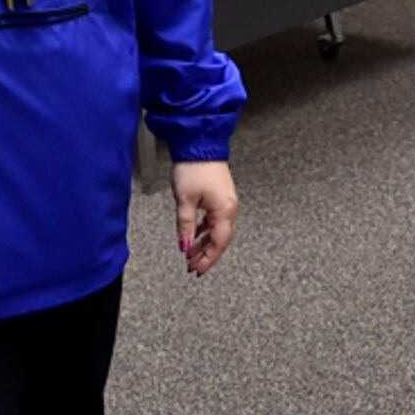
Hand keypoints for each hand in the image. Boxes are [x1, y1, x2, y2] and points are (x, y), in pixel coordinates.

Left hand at [174, 159, 239, 274]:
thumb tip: (185, 247)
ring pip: (218, 230)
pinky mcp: (220, 196)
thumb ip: (186, 227)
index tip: (197, 269)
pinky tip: (196, 234)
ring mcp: (226, 202)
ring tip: (191, 253)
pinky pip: (215, 220)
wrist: (199, 144)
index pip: (218, 243)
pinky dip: (206, 230)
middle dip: (207, 255)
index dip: (208, 259)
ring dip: (205, 243)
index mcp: (224, 211)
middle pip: (221, 240)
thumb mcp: (185, 201)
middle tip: (193, 266)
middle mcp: (229, 208)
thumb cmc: (194, 168)